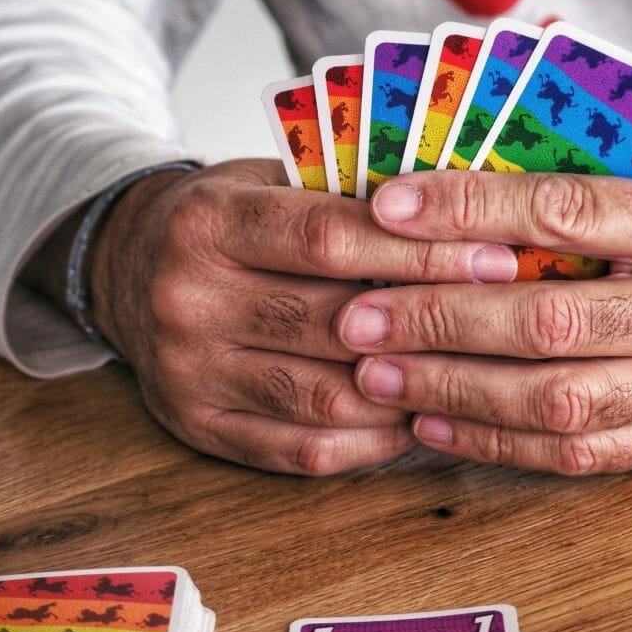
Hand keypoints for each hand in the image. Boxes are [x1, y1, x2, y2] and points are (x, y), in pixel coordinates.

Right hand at [89, 159, 513, 474]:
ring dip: (406, 392)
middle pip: (333, 323)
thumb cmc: (219, 222)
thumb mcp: (264, 181)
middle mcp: (188, 300)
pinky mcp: (198, 427)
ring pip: (324, 398)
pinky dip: (369, 441)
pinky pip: (301, 450)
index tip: (496, 257)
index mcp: (207, 222)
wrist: (126, 269)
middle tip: (504, 323)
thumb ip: (345, 198)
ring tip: (466, 375)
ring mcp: (189, 372)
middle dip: (431, 324)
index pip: (329, 239)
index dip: (420, 253)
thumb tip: (463, 220)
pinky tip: (411, 418)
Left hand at [336, 166, 631, 474]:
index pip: (565, 210)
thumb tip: (455, 190)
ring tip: (378, 376)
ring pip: (558, 397)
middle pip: (549, 317)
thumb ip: (589, 196)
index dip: (470, 210)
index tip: (388, 208)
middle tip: (360, 318)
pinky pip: (580, 452)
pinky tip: (433, 426)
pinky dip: (497, 443)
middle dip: (442, 319)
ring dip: (456, 389)